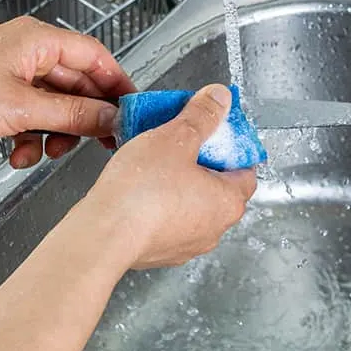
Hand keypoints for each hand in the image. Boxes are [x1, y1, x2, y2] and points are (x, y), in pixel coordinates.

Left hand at [0, 16, 135, 167]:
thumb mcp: (22, 108)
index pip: (97, 57)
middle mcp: (33, 56)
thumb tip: (112, 118)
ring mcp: (20, 77)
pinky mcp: (8, 97)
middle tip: (104, 141)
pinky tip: (23, 152)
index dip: (119, 83)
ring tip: (49, 151)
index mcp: (39, 42)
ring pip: (61, 106)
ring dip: (60, 134)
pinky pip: (39, 117)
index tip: (133, 109)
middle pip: (81, 86)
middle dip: (87, 118)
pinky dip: (37, 138)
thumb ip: (74, 114)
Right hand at [78, 84, 256, 268]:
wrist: (104, 234)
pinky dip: (163, 203)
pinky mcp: (162, 251)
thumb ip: (202, 115)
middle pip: (219, 186)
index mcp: (228, 202)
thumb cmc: (142, 192)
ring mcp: (188, 244)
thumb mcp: (177, 138)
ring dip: (182, 183)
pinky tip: (144, 187)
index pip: (246, 169)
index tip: (216, 133)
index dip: (232, 146)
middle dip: (204, 162)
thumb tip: (220, 98)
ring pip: (193, 204)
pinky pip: (170, 220)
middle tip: (185, 143)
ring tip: (160, 162)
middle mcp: (214, 228)